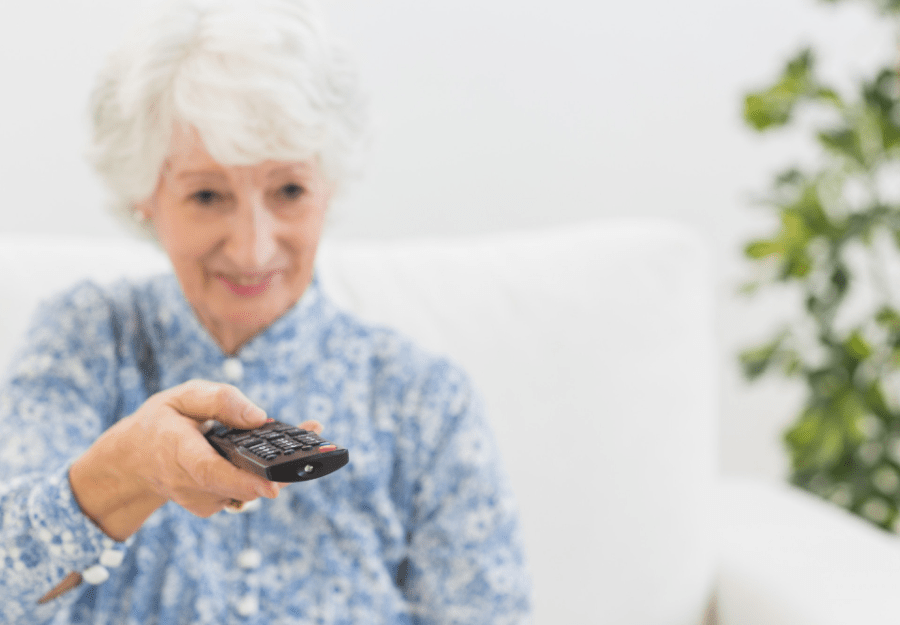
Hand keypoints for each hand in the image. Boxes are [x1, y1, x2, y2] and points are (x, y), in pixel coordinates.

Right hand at [69, 380, 321, 540]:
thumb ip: (220, 401)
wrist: (133, 461)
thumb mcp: (183, 396)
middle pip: (243, 484)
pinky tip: (273, 451)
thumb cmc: (161, 422)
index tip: (273, 486)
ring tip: (305, 435)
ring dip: (276, 465)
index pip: (212, 473)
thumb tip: (259, 416)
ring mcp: (203, 500)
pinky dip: (262, 470)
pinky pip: (246, 488)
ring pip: (250, 486)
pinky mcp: (213, 505)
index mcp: (179, 453)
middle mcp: (191, 484)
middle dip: (282, 468)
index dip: (245, 482)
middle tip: (316, 445)